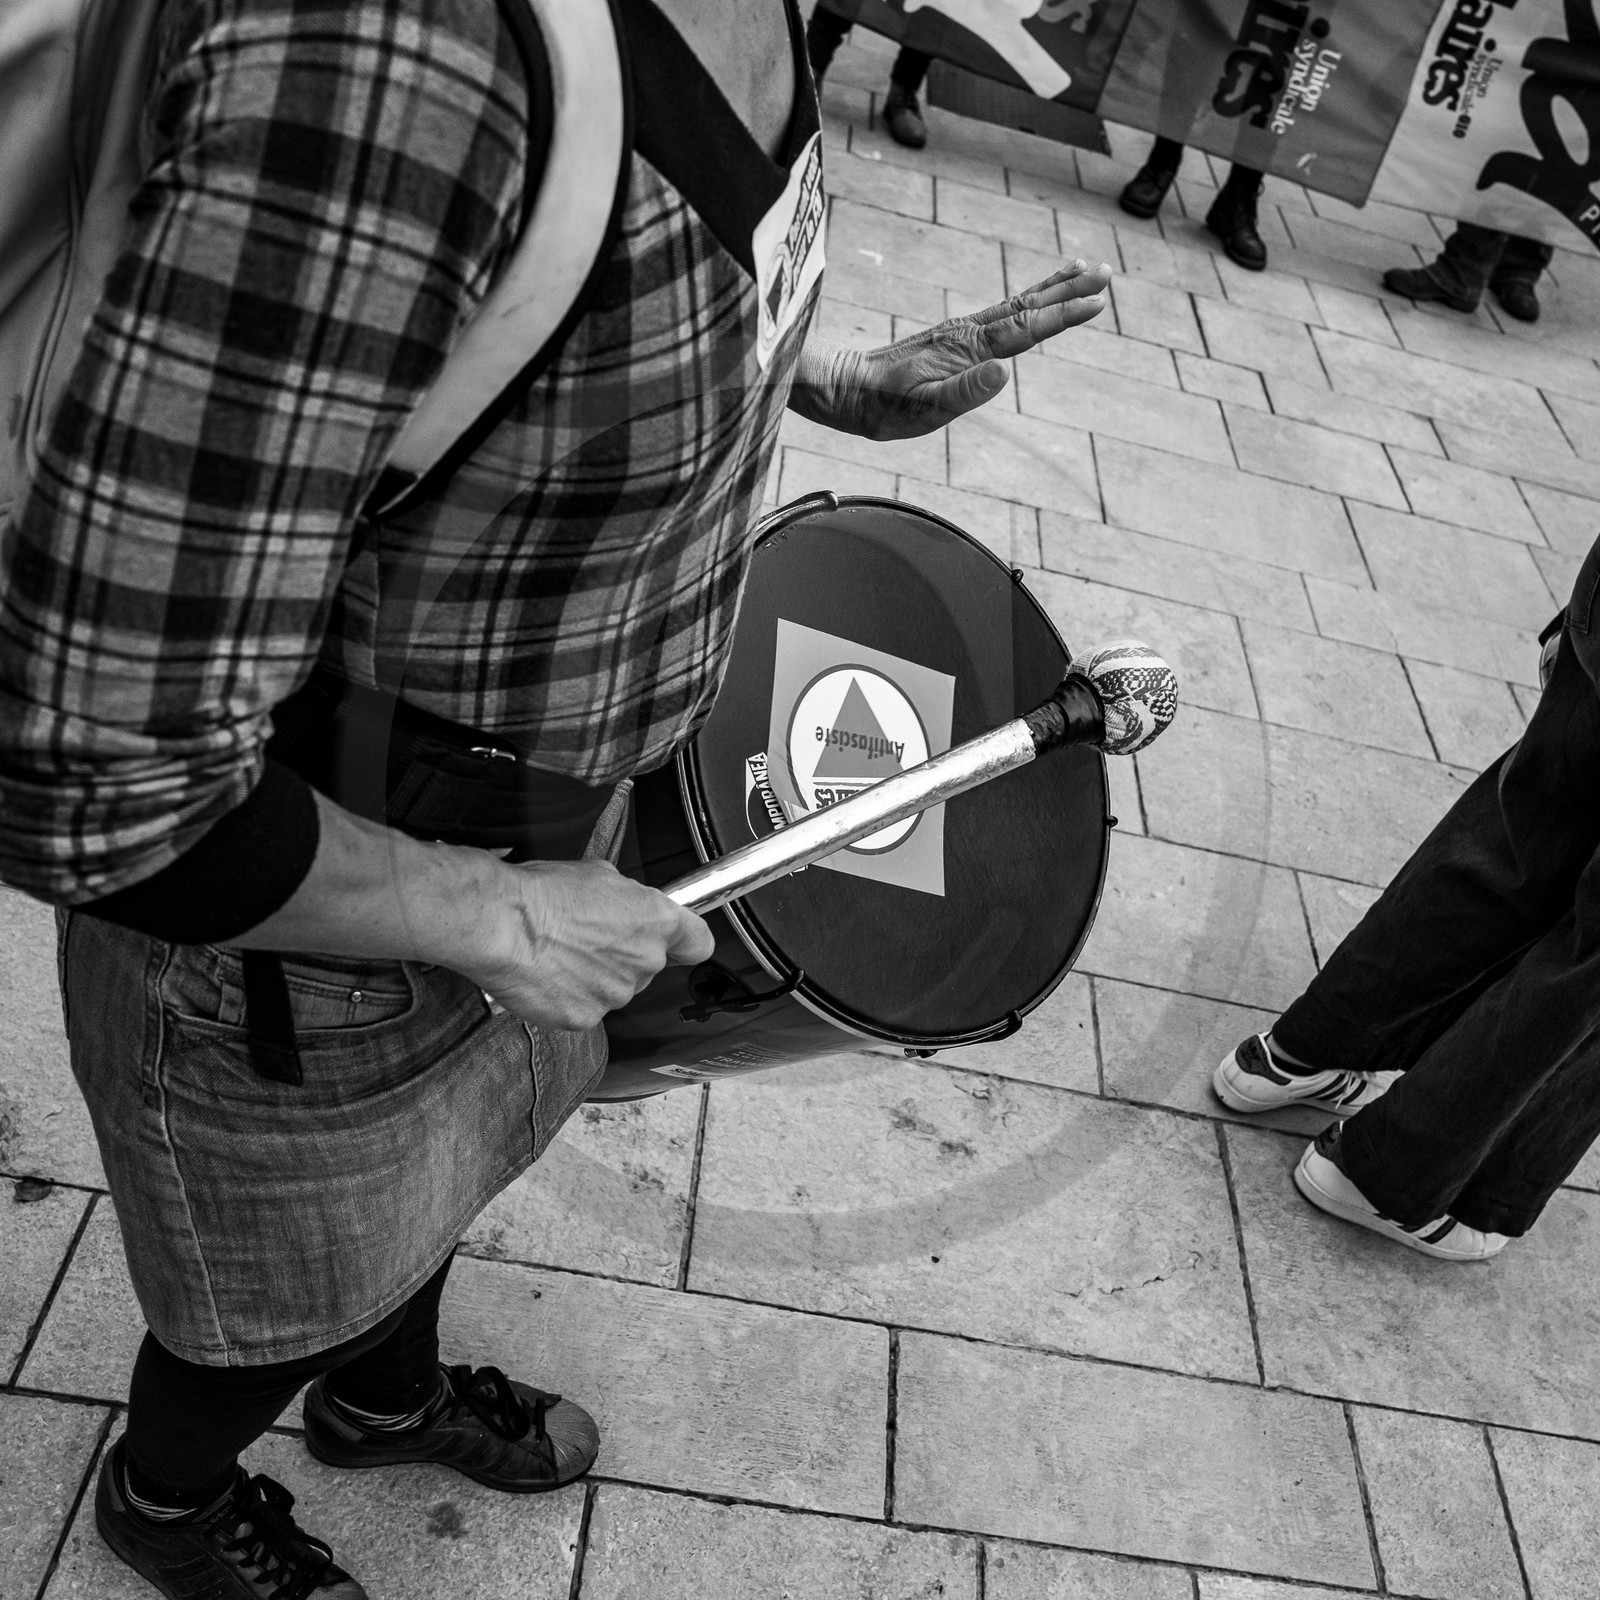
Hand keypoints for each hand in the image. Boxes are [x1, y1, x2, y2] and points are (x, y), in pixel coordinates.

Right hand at [476, 858, 714, 1031]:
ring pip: (614, 989)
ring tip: (558, 954)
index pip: (699, 943)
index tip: (678, 943)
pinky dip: (567, 997)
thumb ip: (626, 898)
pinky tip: (546, 976)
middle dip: (623, 955)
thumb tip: (622, 904)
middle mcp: (644, 961)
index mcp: (656, 921)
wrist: (501, 924)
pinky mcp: (585, 1018)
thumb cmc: (543, 894)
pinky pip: (583, 1009)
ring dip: (594, 977)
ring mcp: (616, 994)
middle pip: (648, 965)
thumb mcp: (597, 874)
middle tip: (587, 938)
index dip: (686, 943)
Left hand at [793, 259, 1111, 440]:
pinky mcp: (953, 338)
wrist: (845, 388)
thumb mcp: (922, 409)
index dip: (1063, 316)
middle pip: (1027, 306)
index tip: (1097, 303)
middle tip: (1106, 274)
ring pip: (1016, 304)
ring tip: (1083, 271)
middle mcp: (969, 334)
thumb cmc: (882, 407)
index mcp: (969, 350)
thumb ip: (964, 392)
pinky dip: (1026, 301)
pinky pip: (1001, 313)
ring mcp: (962, 333)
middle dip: (1068, 291)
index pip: (1026, 329)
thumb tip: (1005, 371)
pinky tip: (1032, 301)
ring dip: (1052, 289)